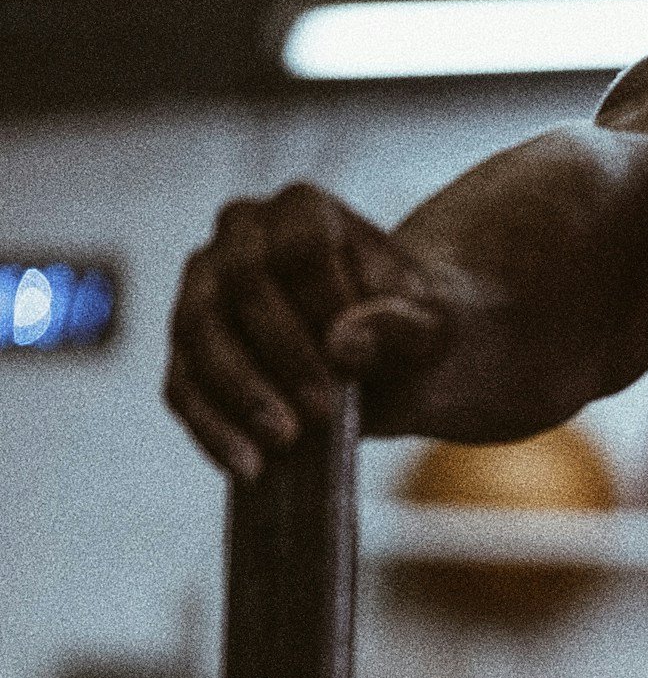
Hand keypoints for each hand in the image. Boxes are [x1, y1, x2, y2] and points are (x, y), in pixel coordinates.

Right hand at [164, 183, 458, 477]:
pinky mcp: (189, 349)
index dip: (323, 302)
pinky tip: (249, 467)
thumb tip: (343, 343)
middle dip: (282, 354)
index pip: (299, 245)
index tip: (353, 359)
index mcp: (303, 210)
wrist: (394, 360)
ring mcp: (204, 289)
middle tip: (324, 412)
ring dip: (240, 393)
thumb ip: (404, 323)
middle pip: (241, 285)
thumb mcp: (435, 326)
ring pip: (197, 332)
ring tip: (285, 443)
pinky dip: (212, 428)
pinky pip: (181, 385)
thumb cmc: (417, 327)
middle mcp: (239, 237)